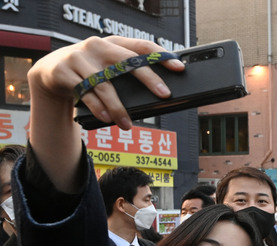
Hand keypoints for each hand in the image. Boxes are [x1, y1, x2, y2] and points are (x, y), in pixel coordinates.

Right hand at [27, 36, 183, 191]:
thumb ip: (129, 74)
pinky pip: (85, 93)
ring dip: (119, 108)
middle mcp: (97, 46)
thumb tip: (160, 94)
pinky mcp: (64, 72)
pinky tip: (107, 119)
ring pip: (105, 85)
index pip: (142, 45)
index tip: (179, 68)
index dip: (161, 55)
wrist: (51, 70)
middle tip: (164, 95)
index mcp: (114, 43)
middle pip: (127, 61)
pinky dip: (98, 108)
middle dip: (148, 78)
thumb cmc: (90, 71)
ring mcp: (79, 58)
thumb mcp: (108, 67)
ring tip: (128, 124)